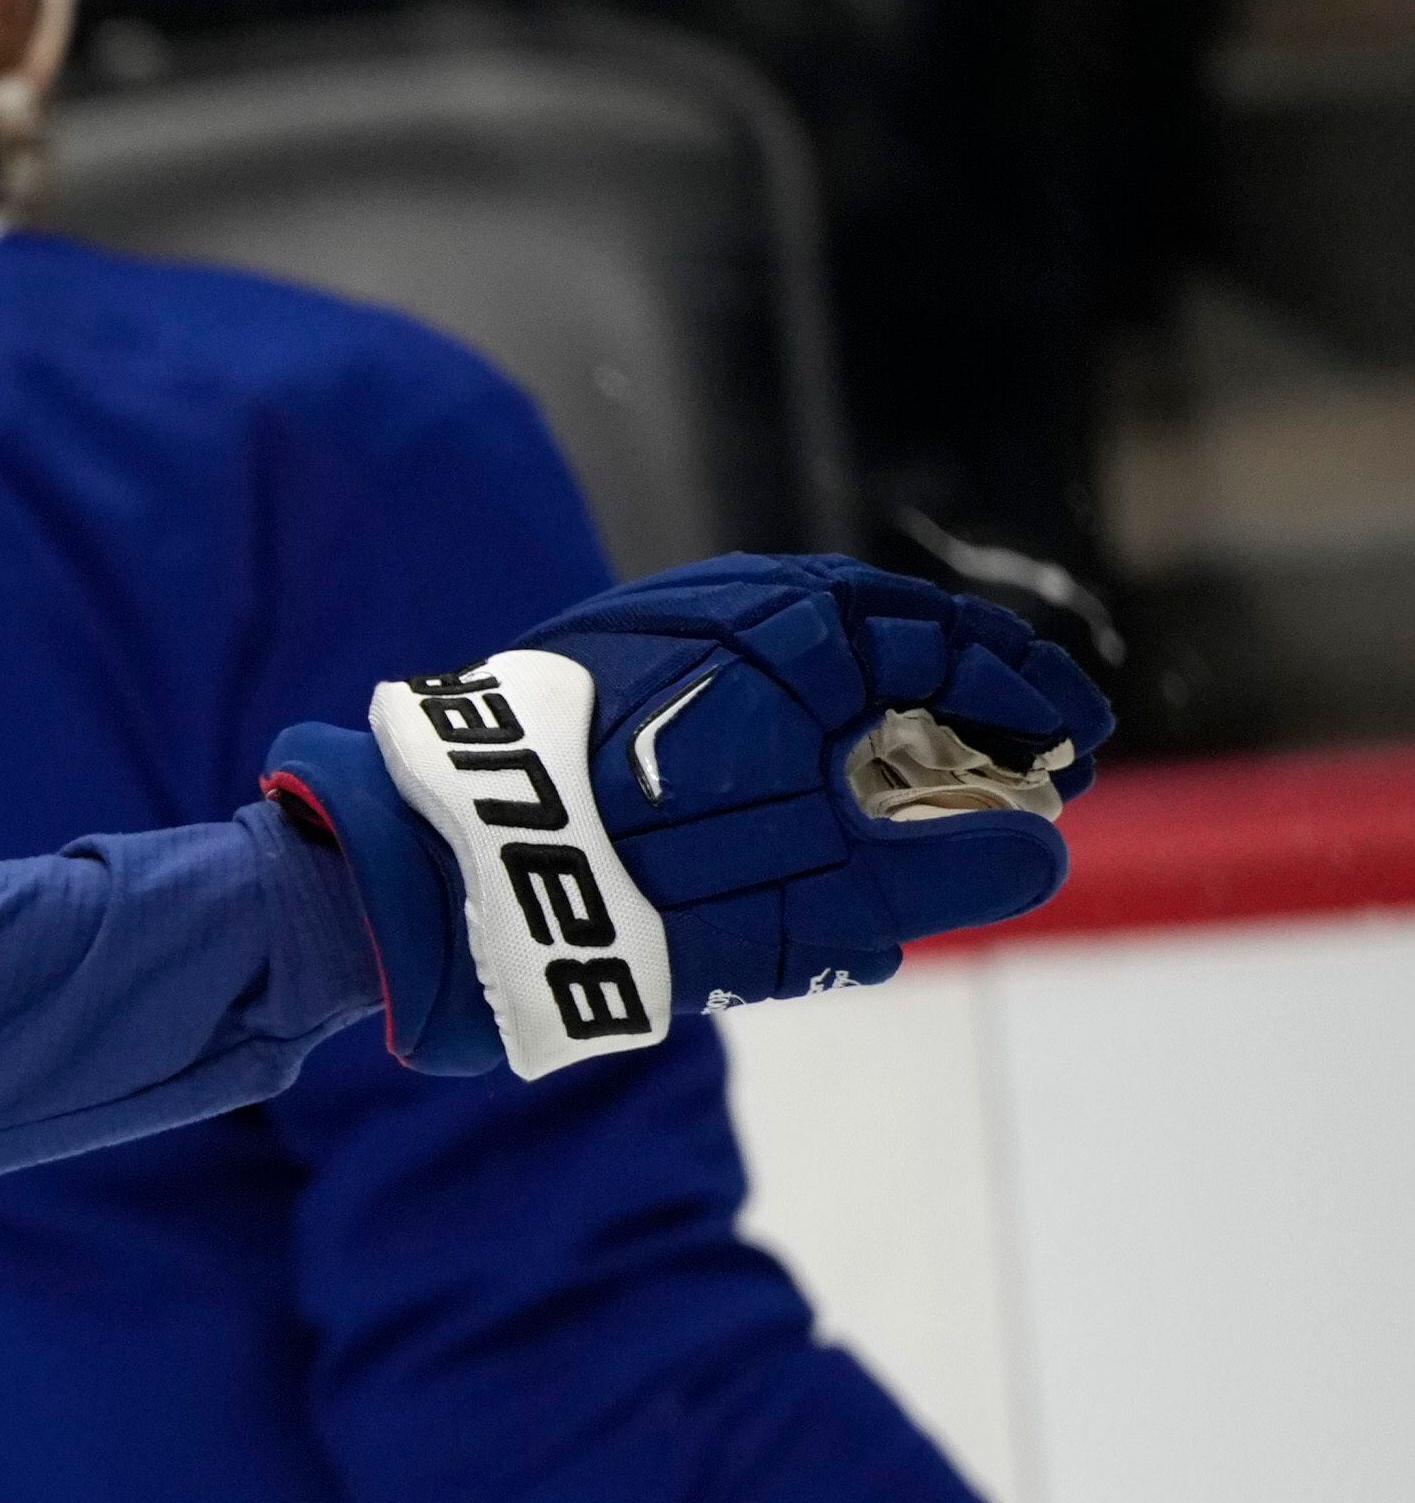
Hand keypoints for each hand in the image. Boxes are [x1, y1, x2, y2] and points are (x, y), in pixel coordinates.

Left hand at [265, 555, 1112, 1079]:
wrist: (428, 874)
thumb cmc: (631, 883)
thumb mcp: (814, 898)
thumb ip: (939, 874)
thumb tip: (1039, 855)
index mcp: (803, 626)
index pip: (953, 644)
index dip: (1026, 702)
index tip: (1074, 756)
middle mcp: (727, 605)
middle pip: (881, 644)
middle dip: (955, 712)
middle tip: (1009, 777)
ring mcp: (649, 634)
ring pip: (798, 671)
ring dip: (866, 729)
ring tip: (912, 802)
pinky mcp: (588, 682)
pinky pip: (719, 697)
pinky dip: (781, 741)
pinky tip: (790, 809)